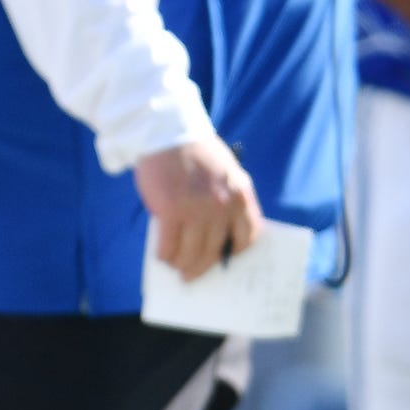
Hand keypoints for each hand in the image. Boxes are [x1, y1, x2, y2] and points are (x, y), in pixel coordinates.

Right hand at [134, 134, 262, 282]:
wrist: (166, 134)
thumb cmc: (195, 153)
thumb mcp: (225, 173)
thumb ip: (227, 199)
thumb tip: (216, 234)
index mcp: (240, 195)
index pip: (247, 235)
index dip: (235, 252)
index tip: (224, 259)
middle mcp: (222, 205)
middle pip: (216, 250)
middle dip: (202, 267)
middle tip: (191, 276)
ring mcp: (197, 210)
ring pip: (192, 252)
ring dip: (182, 264)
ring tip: (174, 266)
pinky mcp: (171, 211)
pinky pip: (169, 244)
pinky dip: (165, 255)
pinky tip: (161, 256)